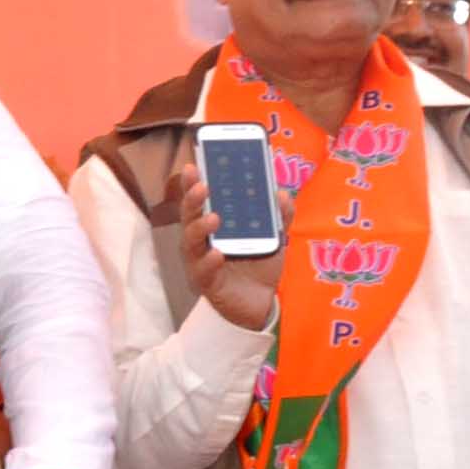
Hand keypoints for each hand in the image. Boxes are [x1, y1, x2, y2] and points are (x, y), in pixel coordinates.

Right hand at [169, 168, 278, 331]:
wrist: (259, 303)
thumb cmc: (257, 265)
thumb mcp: (272, 237)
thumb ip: (277, 215)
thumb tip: (280, 194)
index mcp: (212, 225)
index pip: (200, 200)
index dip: (193, 183)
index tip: (193, 165)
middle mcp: (201, 241)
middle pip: (189, 216)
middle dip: (192, 199)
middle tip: (202, 185)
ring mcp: (200, 261)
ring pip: (190, 243)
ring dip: (199, 228)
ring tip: (214, 218)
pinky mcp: (207, 282)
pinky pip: (203, 271)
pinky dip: (209, 262)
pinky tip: (217, 254)